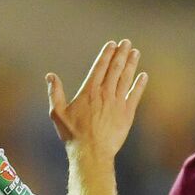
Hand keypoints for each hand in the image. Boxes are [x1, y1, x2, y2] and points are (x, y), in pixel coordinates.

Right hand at [47, 39, 147, 159]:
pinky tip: (143, 76)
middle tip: (127, 42)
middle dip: (121, 53)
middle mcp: (104, 93)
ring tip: (135, 52)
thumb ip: (55, 93)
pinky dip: (140, 85)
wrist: (91, 152)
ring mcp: (117, 103)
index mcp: (89, 91)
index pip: (100, 67)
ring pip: (126, 78)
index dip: (107, 54)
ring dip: (131, 64)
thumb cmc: (73, 134)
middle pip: (115, 68)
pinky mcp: (127, 114)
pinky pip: (135, 95)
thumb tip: (50, 76)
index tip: (112, 44)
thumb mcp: (57, 113)